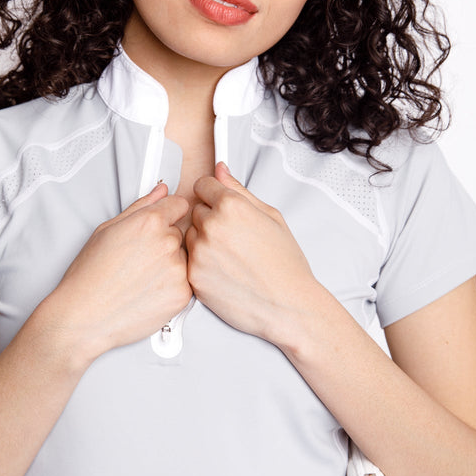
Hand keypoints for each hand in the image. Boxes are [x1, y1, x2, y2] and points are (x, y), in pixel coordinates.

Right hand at [44, 183, 192, 358]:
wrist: (85, 315)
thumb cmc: (90, 275)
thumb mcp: (107, 230)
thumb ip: (140, 207)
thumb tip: (161, 191)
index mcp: (150, 222)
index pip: (179, 205)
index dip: (167, 215)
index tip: (158, 226)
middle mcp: (167, 243)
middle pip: (179, 234)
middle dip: (164, 243)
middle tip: (138, 260)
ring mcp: (178, 270)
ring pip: (183, 259)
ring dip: (169, 265)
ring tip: (141, 278)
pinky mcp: (183, 295)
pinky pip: (185, 282)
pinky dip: (171, 286)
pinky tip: (148, 291)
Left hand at [185, 162, 318, 343]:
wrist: (287, 305)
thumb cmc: (285, 264)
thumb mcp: (271, 217)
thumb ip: (240, 190)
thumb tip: (221, 171)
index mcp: (232, 206)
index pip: (203, 185)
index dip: (213, 194)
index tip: (219, 203)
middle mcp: (212, 226)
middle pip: (196, 211)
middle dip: (211, 219)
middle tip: (235, 237)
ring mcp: (200, 252)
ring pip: (191, 235)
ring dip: (204, 241)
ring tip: (231, 256)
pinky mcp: (193, 276)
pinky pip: (189, 260)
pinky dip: (202, 264)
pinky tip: (224, 270)